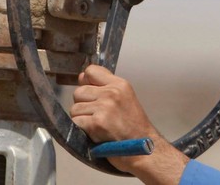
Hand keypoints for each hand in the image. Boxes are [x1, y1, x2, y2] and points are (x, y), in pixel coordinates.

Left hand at [71, 65, 187, 182]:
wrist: (145, 148)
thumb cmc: (134, 126)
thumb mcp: (125, 99)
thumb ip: (104, 87)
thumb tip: (81, 77)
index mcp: (120, 84)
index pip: (90, 71)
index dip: (88, 83)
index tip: (94, 95)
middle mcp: (112, 93)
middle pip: (79, 92)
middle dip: (84, 105)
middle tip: (98, 116)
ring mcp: (104, 108)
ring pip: (74, 108)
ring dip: (81, 119)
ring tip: (98, 125)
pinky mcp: (96, 123)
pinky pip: (75, 122)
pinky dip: (80, 130)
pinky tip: (94, 133)